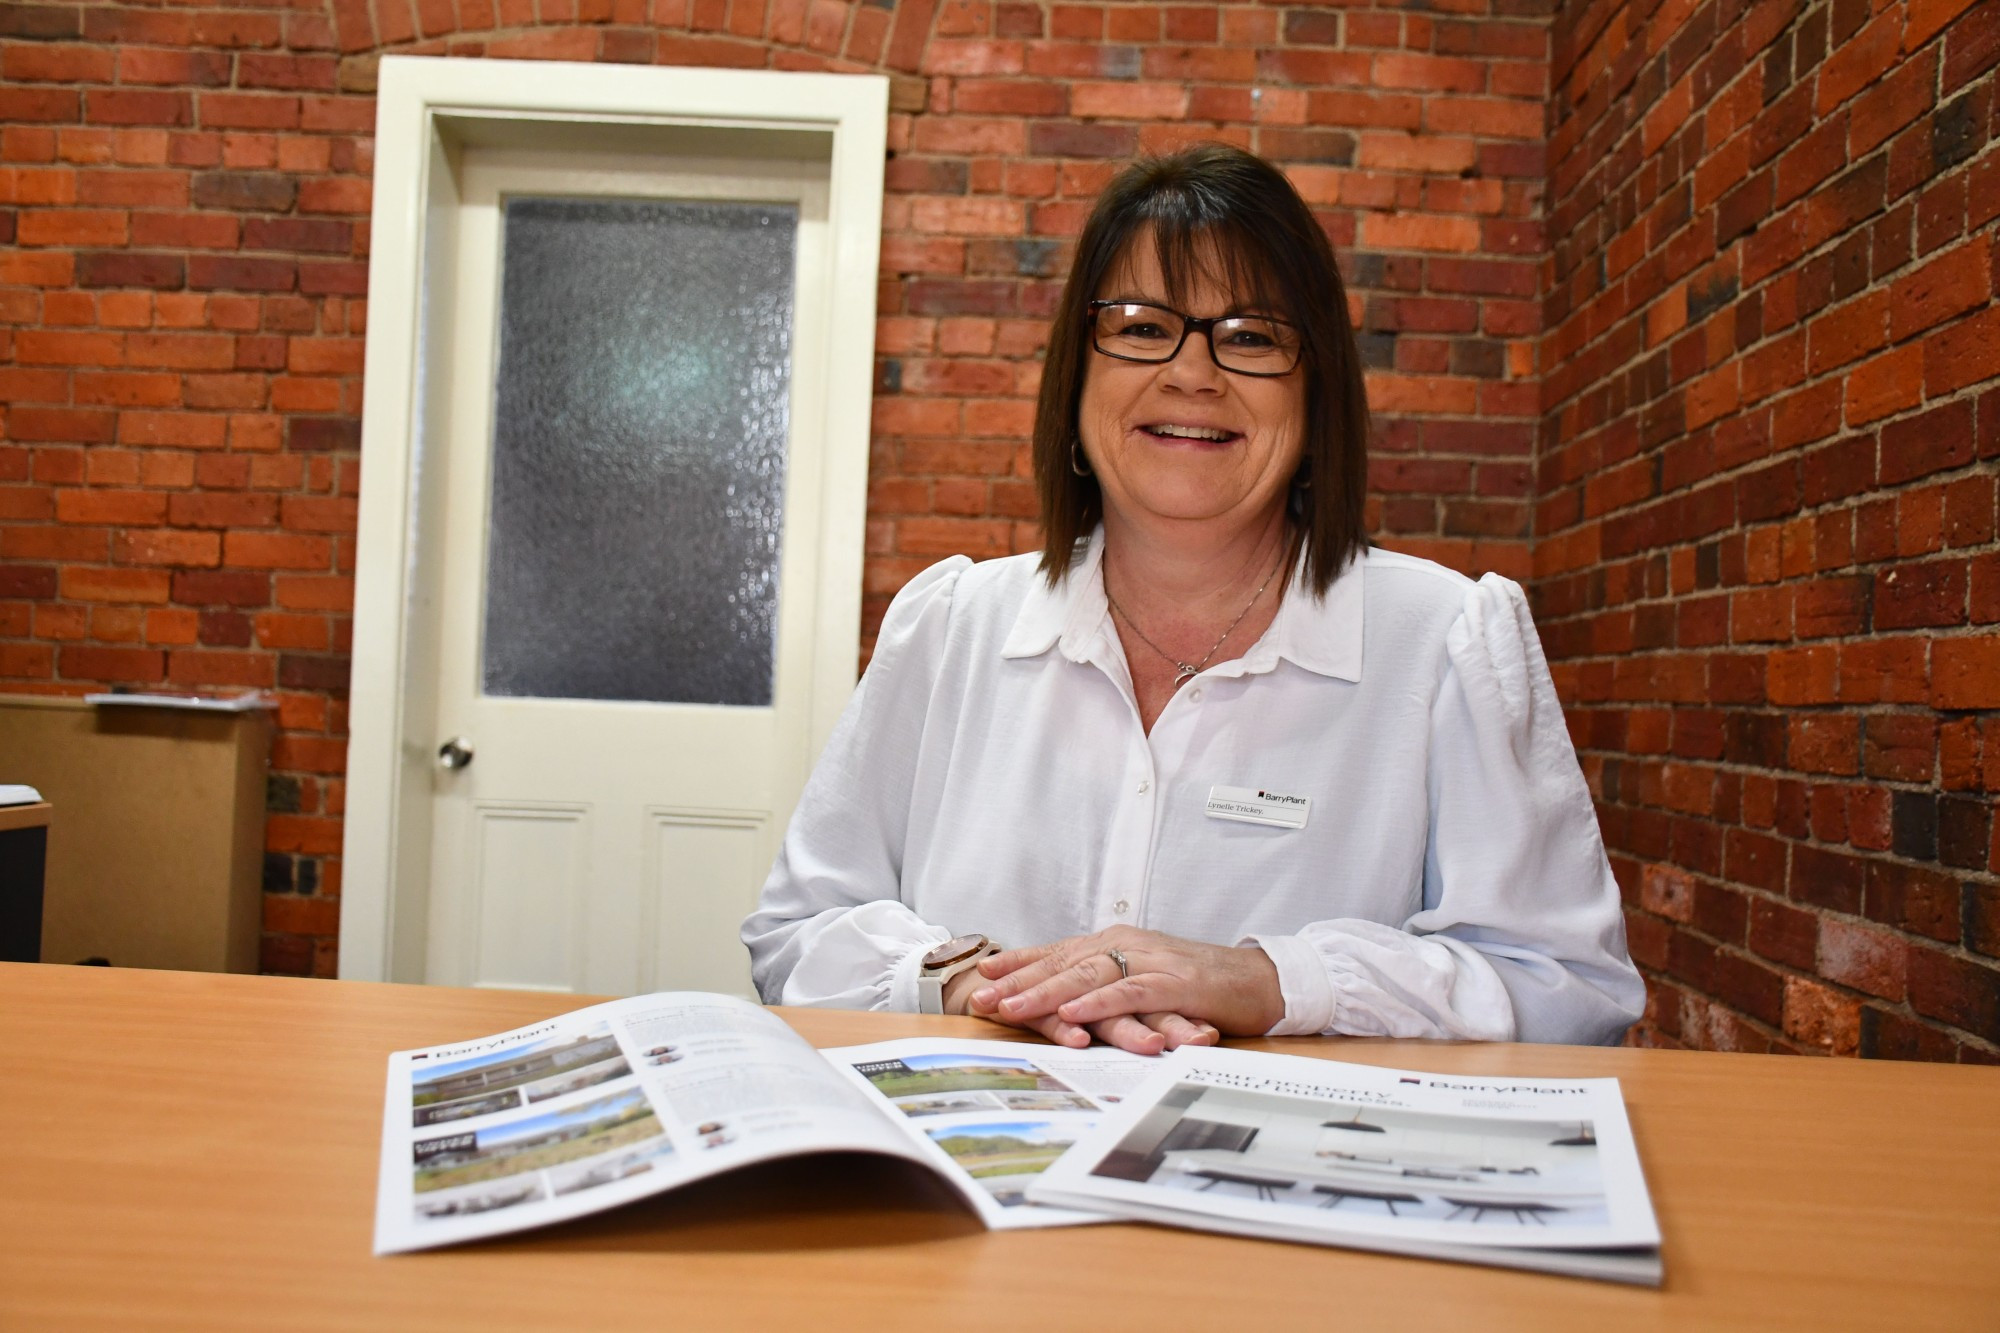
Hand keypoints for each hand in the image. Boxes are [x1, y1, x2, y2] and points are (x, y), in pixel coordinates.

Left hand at [967, 927, 1284, 1047]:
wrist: (1262, 981)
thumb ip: (1108, 984)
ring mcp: (1154, 962)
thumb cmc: (1201, 986)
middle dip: (1019, 979)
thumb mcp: (1145, 980)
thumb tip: (1065, 997)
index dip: (1020, 962)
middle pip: (1066, 962)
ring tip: (1012, 1005)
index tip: (982, 973)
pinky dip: (1102, 1002)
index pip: (1059, 951)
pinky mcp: (1179, 984)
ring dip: (1049, 991)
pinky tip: (1076, 1013)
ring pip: (1091, 974)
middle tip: (981, 996)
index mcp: (1119, 943)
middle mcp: (1130, 946)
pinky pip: (1133, 992)